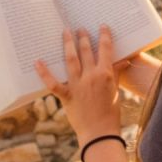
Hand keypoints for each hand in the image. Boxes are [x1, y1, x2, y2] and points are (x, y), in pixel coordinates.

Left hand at [36, 26, 122, 146]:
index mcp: (106, 75)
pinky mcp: (66, 96)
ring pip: (71, 60)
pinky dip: (44, 72)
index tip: (102, 27)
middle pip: (86, 52)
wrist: (99, 133)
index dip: (104, 37)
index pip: (105, 50)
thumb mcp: (115, 91)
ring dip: (68, 44)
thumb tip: (123, 61)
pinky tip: (37, 61)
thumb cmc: (111, 113)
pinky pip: (53, 83)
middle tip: (80, 28)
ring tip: (65, 33)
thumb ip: (116, 74)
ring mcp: (77, 86)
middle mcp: (91, 77)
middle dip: (83, 38)